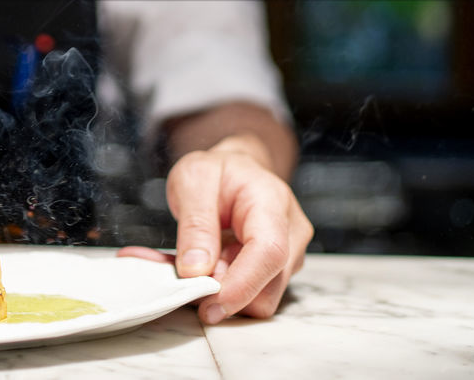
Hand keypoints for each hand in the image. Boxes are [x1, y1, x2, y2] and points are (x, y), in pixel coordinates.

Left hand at [118, 135, 312, 322]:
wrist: (236, 169)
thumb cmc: (219, 171)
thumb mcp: (194, 179)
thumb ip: (195, 224)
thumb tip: (195, 269)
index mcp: (272, 203)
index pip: (269, 253)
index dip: (241, 285)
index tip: (208, 304)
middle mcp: (290, 234)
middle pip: (268, 288)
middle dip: (223, 294)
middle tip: (183, 276)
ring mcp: (287, 256)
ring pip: (256, 299)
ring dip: (215, 293)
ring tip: (182, 265)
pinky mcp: (273, 272)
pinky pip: (245, 294)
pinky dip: (213, 289)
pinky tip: (190, 269)